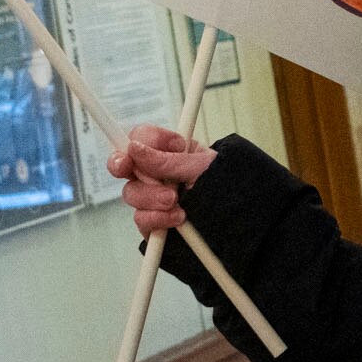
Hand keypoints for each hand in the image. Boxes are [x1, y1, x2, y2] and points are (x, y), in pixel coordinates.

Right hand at [106, 123, 214, 238]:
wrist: (238, 224)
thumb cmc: (225, 189)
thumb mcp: (203, 168)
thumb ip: (170, 160)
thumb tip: (135, 149)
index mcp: (170, 152)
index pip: (142, 137)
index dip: (142, 139)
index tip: (156, 145)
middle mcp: (156, 174)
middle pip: (124, 164)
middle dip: (122, 164)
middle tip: (126, 165)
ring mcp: (152, 198)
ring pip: (131, 192)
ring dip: (151, 196)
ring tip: (175, 200)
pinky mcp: (152, 222)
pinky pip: (141, 219)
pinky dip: (157, 218)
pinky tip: (176, 218)